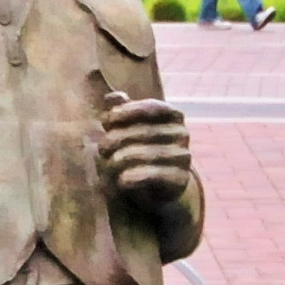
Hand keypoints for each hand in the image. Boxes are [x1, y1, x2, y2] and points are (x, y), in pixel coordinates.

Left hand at [97, 90, 190, 210]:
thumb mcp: (126, 128)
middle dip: (119, 138)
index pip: (152, 107)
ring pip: (150, 154)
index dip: (128, 112)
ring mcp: (183, 156)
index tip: (106, 120)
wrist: (153, 186)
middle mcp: (182, 134)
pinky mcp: (181, 179)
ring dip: (124, 159)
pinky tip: (121, 179)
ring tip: (108, 163)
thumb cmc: (137, 149)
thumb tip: (113, 98)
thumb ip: (119, 111)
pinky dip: (136, 177)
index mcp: (172, 115)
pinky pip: (157, 175)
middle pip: (147, 132)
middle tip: (102, 148)